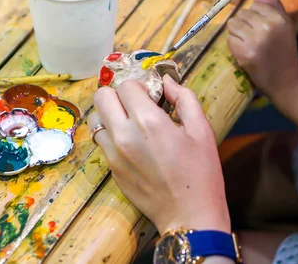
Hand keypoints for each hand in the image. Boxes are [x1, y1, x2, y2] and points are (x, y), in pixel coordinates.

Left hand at [89, 76, 230, 234]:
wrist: (190, 216)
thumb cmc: (201, 172)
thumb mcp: (202, 129)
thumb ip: (184, 98)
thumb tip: (167, 81)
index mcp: (148, 121)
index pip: (126, 85)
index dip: (140, 86)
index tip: (151, 95)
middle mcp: (124, 135)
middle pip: (101, 96)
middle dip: (118, 95)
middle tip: (136, 104)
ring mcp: (114, 154)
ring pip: (95, 118)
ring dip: (110, 114)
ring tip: (130, 122)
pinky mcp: (111, 169)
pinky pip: (101, 141)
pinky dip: (111, 135)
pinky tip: (132, 143)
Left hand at [227, 0, 297, 96]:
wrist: (287, 80)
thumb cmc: (285, 52)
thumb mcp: (286, 25)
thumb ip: (274, 7)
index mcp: (278, 18)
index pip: (255, 5)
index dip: (255, 16)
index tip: (260, 27)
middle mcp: (267, 26)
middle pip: (241, 14)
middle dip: (244, 24)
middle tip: (253, 37)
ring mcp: (254, 40)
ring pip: (232, 25)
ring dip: (237, 34)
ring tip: (248, 43)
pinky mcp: (244, 53)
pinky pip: (229, 40)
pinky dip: (234, 46)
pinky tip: (245, 52)